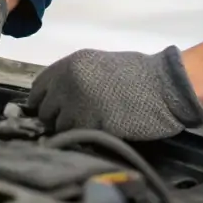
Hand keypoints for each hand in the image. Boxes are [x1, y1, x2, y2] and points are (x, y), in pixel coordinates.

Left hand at [25, 46, 202, 140]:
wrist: (163, 86)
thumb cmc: (138, 75)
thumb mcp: (100, 66)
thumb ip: (75, 79)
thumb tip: (57, 99)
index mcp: (70, 64)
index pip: (39, 88)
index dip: (44, 102)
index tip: (52, 111)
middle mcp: (68, 81)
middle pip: (45, 110)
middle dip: (57, 118)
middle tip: (75, 122)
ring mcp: (77, 103)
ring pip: (59, 126)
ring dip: (70, 130)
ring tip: (90, 127)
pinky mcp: (89, 124)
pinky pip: (75, 137)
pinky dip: (82, 139)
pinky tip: (97, 134)